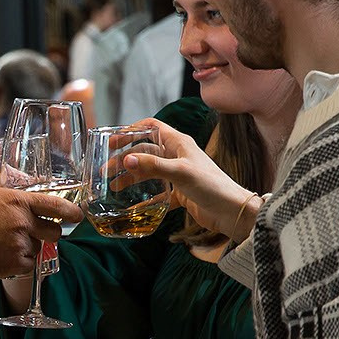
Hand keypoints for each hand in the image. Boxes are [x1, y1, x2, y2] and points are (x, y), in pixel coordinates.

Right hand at [0, 175, 81, 281]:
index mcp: (19, 202)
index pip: (55, 205)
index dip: (71, 211)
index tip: (77, 216)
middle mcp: (24, 224)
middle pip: (54, 232)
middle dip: (49, 233)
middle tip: (37, 232)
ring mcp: (20, 246)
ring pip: (38, 249)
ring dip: (30, 248)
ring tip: (8, 244)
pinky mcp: (13, 265)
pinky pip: (28, 266)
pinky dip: (20, 263)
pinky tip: (4, 257)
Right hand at [119, 120, 252, 238]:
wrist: (231, 211)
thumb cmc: (212, 186)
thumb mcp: (180, 173)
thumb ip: (153, 166)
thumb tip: (127, 159)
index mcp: (179, 143)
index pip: (151, 128)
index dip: (130, 131)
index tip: (112, 140)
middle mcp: (177, 156)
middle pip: (145, 151)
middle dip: (125, 159)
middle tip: (106, 169)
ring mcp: (178, 174)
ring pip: (148, 172)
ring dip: (131, 177)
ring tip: (113, 186)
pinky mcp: (180, 193)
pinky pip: (157, 193)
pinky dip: (144, 198)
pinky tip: (132, 205)